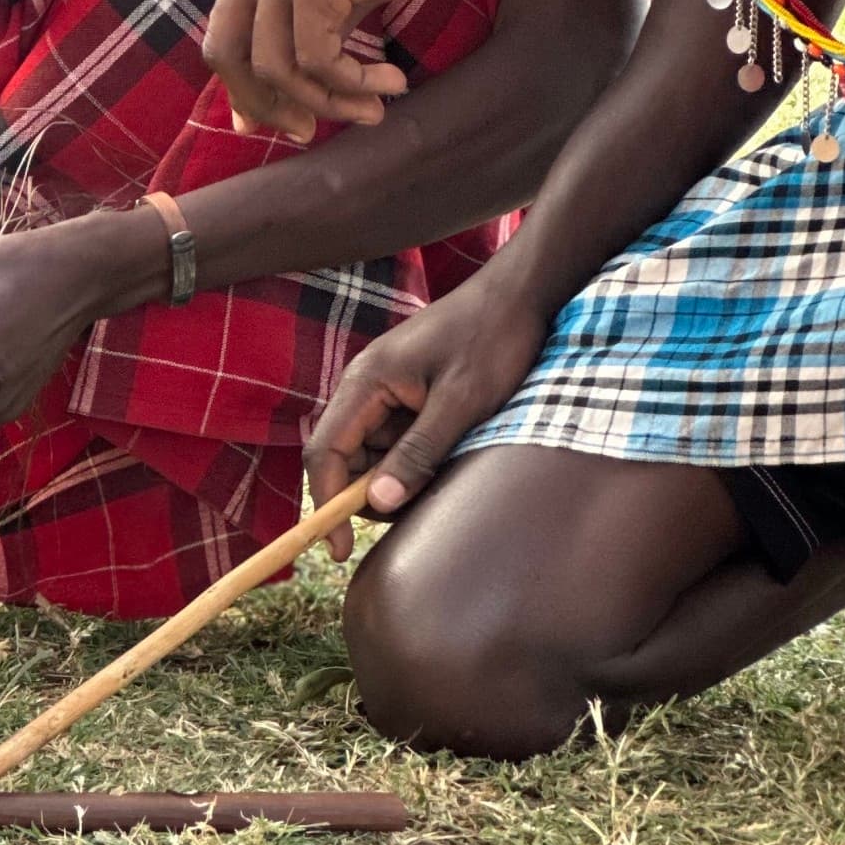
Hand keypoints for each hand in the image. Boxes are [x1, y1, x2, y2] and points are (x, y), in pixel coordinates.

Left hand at [204, 0, 480, 139]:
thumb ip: (306, 27)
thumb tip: (283, 93)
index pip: (224, 31)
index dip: (241, 86)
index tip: (282, 118)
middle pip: (229, 54)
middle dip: (266, 105)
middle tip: (308, 132)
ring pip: (277, 68)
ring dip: (326, 102)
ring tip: (372, 109)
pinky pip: (320, 61)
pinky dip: (353, 85)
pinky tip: (391, 82)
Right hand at [304, 272, 552, 521]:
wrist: (520, 294)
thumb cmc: (492, 341)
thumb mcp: (460, 404)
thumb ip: (417, 453)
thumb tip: (375, 504)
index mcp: (366, 381)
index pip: (324, 452)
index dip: (325, 504)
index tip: (338, 549)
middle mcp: (365, 384)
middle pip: (343, 456)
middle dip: (369, 492)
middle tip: (416, 509)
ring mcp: (386, 387)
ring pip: (373, 451)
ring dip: (398, 474)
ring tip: (447, 472)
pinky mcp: (407, 391)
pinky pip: (396, 437)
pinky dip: (414, 457)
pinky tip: (450, 454)